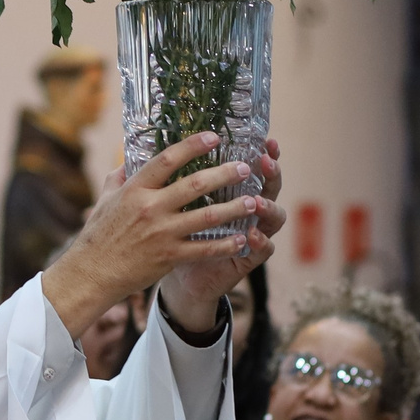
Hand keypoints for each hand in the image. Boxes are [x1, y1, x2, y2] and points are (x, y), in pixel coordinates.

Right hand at [47, 134, 273, 339]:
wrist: (92, 273)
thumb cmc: (99, 234)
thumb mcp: (105, 198)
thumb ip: (120, 177)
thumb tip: (131, 159)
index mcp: (135, 189)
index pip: (167, 159)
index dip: (192, 145)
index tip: (214, 136)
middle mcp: (151, 207)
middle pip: (195, 184)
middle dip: (224, 174)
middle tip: (245, 168)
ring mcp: (162, 233)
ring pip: (206, 216)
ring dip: (233, 208)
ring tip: (254, 201)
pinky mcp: (169, 256)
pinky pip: (204, 249)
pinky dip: (225, 244)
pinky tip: (241, 238)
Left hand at [157, 136, 286, 326]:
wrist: (181, 280)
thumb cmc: (177, 238)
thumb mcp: (175, 207)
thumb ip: (170, 180)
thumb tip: (146, 146)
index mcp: (232, 194)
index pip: (252, 169)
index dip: (260, 154)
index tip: (262, 139)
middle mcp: (247, 211)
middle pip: (269, 187)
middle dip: (271, 172)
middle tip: (265, 160)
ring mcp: (251, 234)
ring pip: (273, 217)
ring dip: (267, 206)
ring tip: (256, 200)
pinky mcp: (246, 258)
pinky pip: (262, 250)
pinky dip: (260, 242)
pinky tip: (252, 234)